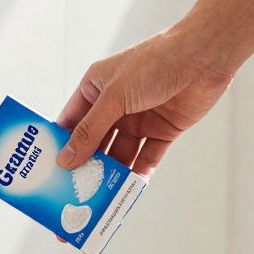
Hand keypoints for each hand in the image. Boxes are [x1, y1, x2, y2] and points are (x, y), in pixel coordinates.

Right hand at [55, 26, 234, 176]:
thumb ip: (90, 130)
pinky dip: (139, 173)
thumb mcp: (114, 97)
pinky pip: (147, 156)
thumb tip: (65, 158)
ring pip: (120, 153)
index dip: (61, 144)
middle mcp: (115, 104)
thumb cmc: (154, 63)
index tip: (49, 169)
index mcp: (96, 87)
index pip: (71, 120)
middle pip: (95, 141)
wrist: (203, 57)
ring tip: (100, 196)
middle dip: (86, 164)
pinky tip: (129, 190)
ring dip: (112, 173)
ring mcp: (139, 118)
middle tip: (73, 191)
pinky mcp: (163, 130)